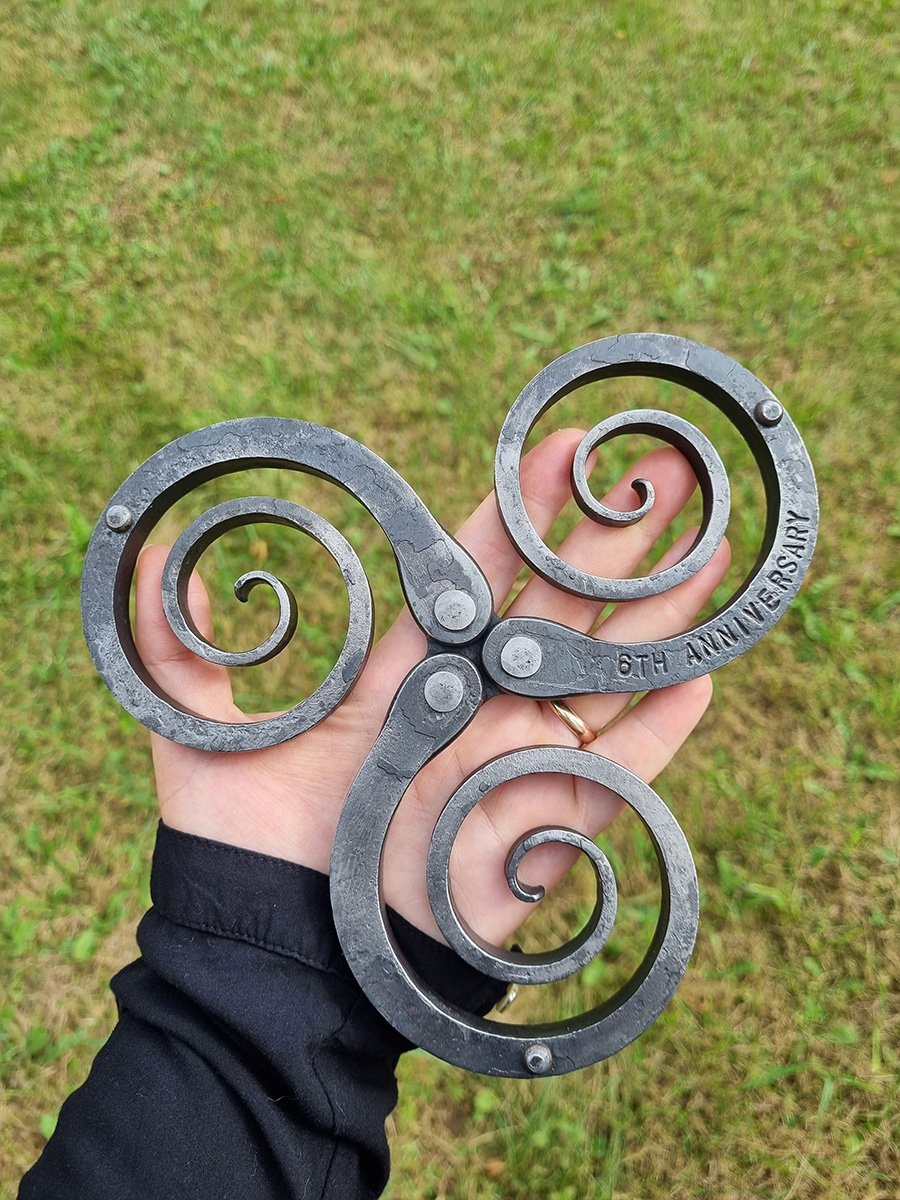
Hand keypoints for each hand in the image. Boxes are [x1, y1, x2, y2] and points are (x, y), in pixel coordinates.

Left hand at [135, 429, 728, 944]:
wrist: (281, 953)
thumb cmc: (243, 845)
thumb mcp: (200, 729)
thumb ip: (183, 642)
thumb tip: (154, 549)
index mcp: (408, 669)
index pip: (477, 571)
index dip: (519, 510)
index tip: (558, 448)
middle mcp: (474, 703)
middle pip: (558, 605)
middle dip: (611, 537)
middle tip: (664, 466)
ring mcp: (517, 759)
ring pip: (605, 672)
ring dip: (659, 611)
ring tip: (709, 543)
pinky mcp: (550, 825)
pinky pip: (625, 772)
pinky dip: (664, 729)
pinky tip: (704, 670)